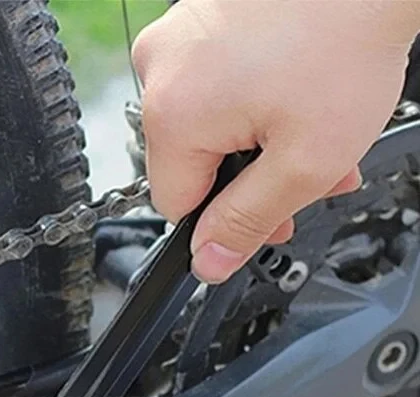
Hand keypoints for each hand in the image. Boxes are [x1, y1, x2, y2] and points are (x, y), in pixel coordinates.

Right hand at [131, 0, 419, 281]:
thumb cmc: (346, 36)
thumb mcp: (304, 161)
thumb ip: (248, 221)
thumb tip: (208, 262)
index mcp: (173, 115)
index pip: (176, 207)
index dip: (226, 221)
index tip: (270, 214)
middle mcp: (159, 71)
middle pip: (193, 164)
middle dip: (252, 178)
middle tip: (310, 174)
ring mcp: (177, 37)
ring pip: (208, 124)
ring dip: (259, 139)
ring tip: (316, 130)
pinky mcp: (197, 16)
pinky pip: (214, 82)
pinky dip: (254, 97)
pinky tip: (297, 92)